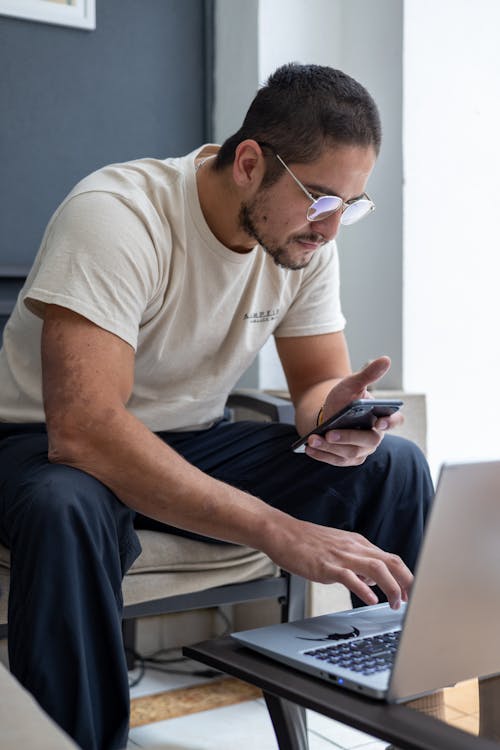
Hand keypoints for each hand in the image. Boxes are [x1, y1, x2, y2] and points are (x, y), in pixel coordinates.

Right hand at [268, 517, 411, 608]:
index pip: (391, 558)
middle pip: (391, 561)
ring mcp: (341, 555)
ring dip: (391, 587)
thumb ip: (357, 563)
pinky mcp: (326, 565)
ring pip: (377, 568)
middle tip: (409, 601)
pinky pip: (350, 576)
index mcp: (358, 543)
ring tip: (395, 604)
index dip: (405, 577)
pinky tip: (370, 600)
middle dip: (406, 582)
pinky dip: (364, 589)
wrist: (281, 532)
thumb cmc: (306, 542)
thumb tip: (373, 581)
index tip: (410, 593)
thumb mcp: (337, 549)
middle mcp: (354, 547)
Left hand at [305, 356, 403, 466]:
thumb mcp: (352, 384)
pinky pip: (337, 460)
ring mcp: (362, 450)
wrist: (328, 412)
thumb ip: (368, 374)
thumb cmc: (344, 398)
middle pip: (368, 441)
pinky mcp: (348, 459)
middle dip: (347, 438)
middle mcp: (375, 436)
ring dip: (329, 447)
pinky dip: (322, 455)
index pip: (394, 421)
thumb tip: (386, 359)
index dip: (389, 423)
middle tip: (330, 434)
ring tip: (313, 440)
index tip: (378, 422)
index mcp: (381, 417)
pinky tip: (310, 448)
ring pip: (350, 453)